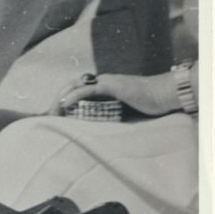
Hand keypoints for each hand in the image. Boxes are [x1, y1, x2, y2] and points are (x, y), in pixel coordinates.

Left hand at [56, 72, 178, 117]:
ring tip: (53, 110)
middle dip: (59, 99)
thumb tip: (101, 131)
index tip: (56, 114)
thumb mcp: (126, 112)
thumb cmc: (150, 105)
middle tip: (49, 114)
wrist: (165, 95)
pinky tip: (64, 103)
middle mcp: (101, 82)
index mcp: (103, 88)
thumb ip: (112, 116)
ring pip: (76, 86)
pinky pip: (88, 89)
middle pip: (72, 87)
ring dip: (62, 97)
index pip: (79, 91)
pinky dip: (74, 95)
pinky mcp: (111, 85)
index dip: (66, 100)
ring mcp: (106, 82)